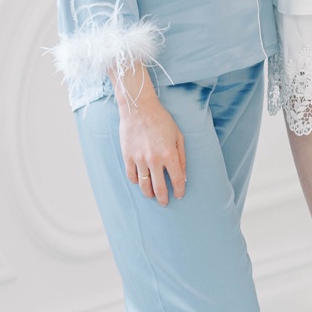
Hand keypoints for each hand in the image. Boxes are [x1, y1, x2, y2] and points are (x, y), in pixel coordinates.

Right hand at [116, 67, 185, 203]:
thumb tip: (183, 175)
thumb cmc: (161, 120)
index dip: (179, 190)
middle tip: (164, 203)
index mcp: (169, 154)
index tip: (179, 195)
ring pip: (144, 185)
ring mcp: (139, 159)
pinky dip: (136, 181)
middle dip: (163, 198)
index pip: (177, 180)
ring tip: (152, 196)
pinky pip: (132, 175)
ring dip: (149, 193)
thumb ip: (181, 157)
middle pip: (159, 188)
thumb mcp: (178, 136)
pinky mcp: (128, 156)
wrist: (139, 108)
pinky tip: (140, 182)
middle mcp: (154, 160)